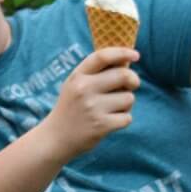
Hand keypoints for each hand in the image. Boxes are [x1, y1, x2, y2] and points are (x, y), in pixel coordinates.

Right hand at [42, 46, 140, 162]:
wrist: (54, 139)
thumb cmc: (71, 109)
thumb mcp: (74, 87)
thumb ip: (96, 74)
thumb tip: (127, 62)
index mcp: (77, 77)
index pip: (102, 57)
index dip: (122, 53)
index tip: (135, 55)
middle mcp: (83, 89)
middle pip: (123, 75)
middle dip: (133, 80)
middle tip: (131, 85)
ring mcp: (92, 108)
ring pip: (129, 98)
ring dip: (125, 104)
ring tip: (109, 110)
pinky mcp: (101, 125)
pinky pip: (127, 117)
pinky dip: (122, 120)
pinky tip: (108, 123)